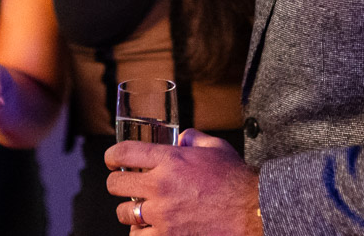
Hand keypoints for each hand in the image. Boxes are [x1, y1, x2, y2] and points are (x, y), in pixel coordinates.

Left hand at [105, 129, 262, 234]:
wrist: (252, 212)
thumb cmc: (236, 179)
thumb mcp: (215, 148)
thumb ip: (193, 139)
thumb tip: (180, 138)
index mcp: (171, 159)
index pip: (125, 153)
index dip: (112, 156)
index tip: (112, 161)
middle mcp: (161, 186)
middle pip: (116, 185)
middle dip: (118, 184)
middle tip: (124, 185)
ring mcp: (162, 215)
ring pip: (124, 214)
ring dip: (130, 211)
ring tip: (139, 210)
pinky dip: (142, 233)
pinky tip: (150, 229)